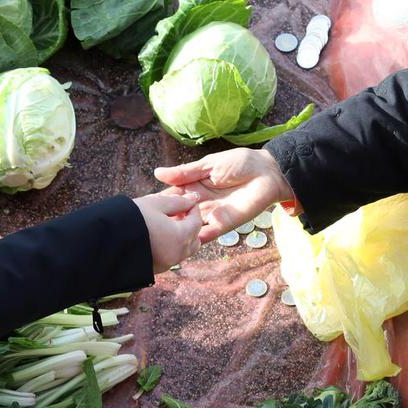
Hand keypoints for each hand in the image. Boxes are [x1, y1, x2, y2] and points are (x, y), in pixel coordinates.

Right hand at [134, 192, 202, 272]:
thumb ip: (177, 201)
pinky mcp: (156, 270)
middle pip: (194, 239)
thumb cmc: (131, 218)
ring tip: (166, 223)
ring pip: (184, 250)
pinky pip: (172, 257)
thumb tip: (192, 198)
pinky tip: (158, 235)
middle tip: (178, 212)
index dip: (193, 209)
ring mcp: (166, 264)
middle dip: (190, 225)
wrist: (105, 242)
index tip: (185, 201)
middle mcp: (177, 254)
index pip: (197, 222)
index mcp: (180, 237)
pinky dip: (171, 246)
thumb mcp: (155, 204)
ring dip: (182, 237)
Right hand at [154, 148, 294, 242]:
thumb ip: (184, 172)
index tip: (140, 209)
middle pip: (177, 215)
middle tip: (147, 227)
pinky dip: (194, 240)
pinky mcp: (223, 225)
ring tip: (159, 239)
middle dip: (163, 222)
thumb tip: (157, 173)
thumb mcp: (208, 165)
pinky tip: (181, 244)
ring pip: (188, 228)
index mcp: (192, 187)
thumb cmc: (239, 163)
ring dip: (176, 233)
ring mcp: (209, 216)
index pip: (171, 198)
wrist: (267, 172)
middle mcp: (198, 204)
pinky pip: (207, 235)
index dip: (157, 203)